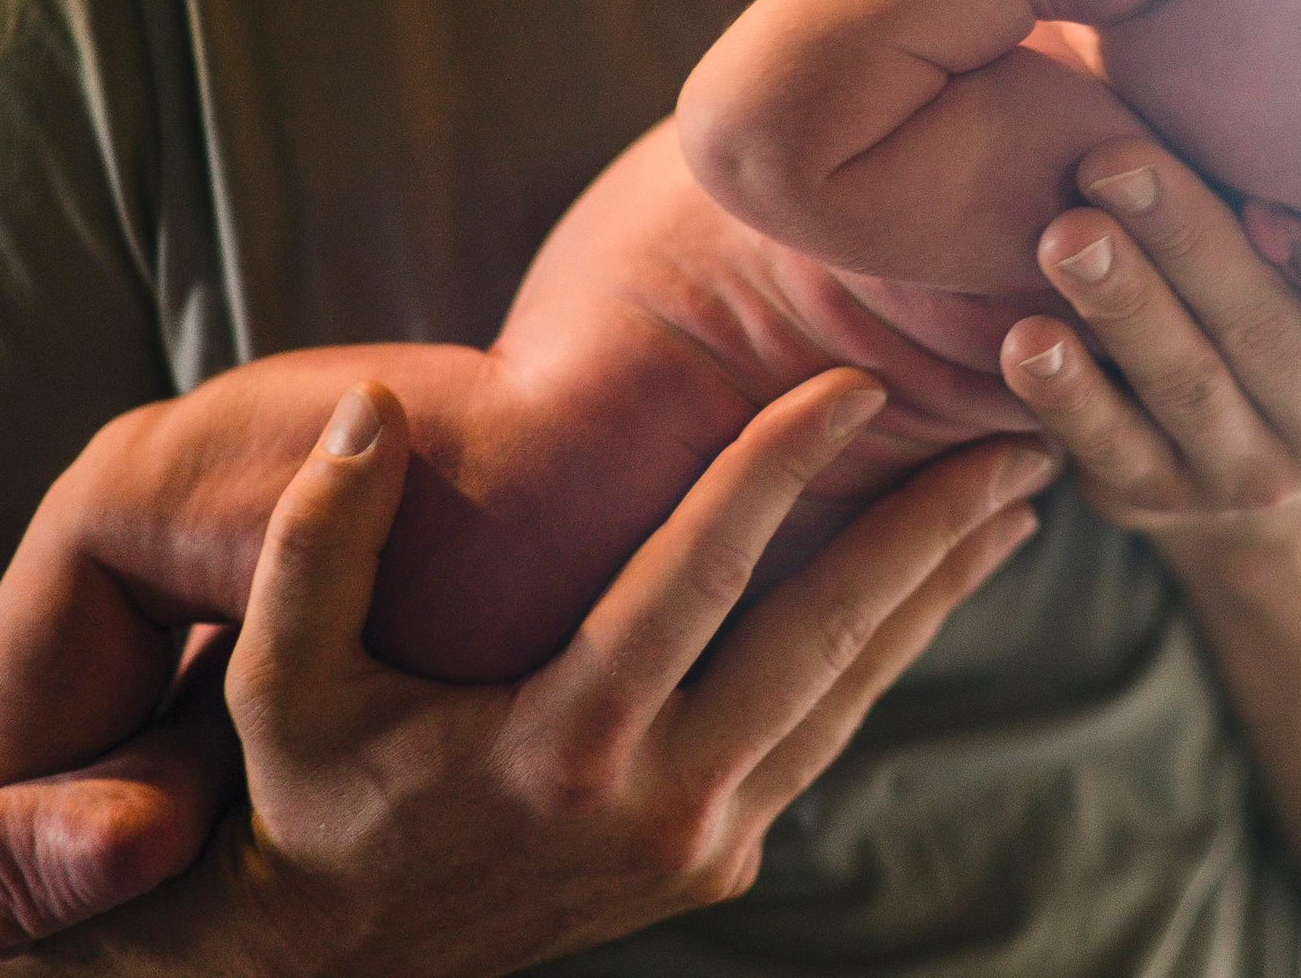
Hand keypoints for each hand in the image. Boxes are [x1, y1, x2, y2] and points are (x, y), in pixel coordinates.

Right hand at [202, 371, 1052, 977]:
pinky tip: (932, 584)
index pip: (699, 574)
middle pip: (828, 637)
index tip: (859, 380)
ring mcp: (702, 845)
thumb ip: (321, 540)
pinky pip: (824, 735)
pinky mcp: (722, 866)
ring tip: (1011, 499)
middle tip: (1019, 436)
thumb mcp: (281, 678)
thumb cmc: (306, 795)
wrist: (333, 963)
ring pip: (851, 693)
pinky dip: (886, 652)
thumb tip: (367, 402)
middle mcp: (655, 802)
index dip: (781, 466)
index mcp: (558, 742)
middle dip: (931, 528)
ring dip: (937, 589)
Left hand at [997, 140, 1300, 538]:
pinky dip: (1065, 395)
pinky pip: (1109, 450)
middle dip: (1193, 244)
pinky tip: (1023, 338)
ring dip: (1123, 307)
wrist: (1225, 427)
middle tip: (1117, 160)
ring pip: (1190, 388)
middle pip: (1277, 338)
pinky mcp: (1155, 499)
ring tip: (1064, 235)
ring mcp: (1249, 475)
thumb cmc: (1273, 267)